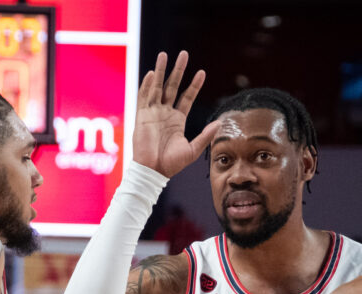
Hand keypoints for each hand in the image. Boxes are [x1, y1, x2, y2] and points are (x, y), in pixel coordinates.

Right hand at [132, 50, 219, 176]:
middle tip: (184, 54)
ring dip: (161, 71)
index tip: (202, 72)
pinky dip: (147, 85)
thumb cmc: (172, 164)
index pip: (187, 97)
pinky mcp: (141, 116)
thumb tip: (220, 123)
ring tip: (165, 55)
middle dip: (178, 70)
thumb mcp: (193, 149)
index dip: (194, 85)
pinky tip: (153, 73)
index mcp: (177, 120)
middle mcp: (165, 113)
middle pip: (172, 87)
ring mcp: (153, 113)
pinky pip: (144, 97)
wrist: (153, 171)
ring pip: (157, 87)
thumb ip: (205, 136)